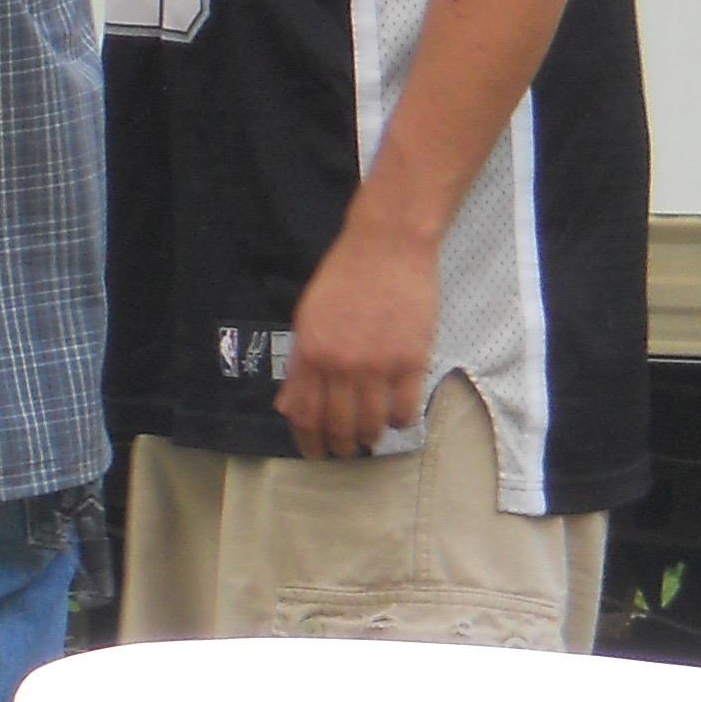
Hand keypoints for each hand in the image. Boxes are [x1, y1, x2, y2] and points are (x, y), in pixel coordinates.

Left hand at [277, 210, 438, 457]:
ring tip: (369, 440)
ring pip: (371, 422)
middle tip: (343, 452)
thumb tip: (288, 406)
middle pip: (337, 425)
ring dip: (369, 438)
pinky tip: (398, 421)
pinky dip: (401, 422)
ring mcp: (377, 365)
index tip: (313, 453)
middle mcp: (340, 364)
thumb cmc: (343, 280)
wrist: (386, 248)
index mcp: (310, 353)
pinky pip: (405, 408)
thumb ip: (299, 364)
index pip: (304, 414)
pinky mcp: (411, 361)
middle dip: (338, 446)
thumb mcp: (307, 319)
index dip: (307, 440)